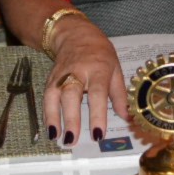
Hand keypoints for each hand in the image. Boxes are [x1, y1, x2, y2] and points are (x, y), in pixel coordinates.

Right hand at [43, 16, 127, 145]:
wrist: (75, 35)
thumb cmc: (100, 54)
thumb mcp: (116, 69)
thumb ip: (120, 95)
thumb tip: (127, 118)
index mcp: (98, 69)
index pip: (97, 93)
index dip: (97, 115)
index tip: (98, 134)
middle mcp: (77, 72)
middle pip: (72, 95)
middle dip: (71, 118)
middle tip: (72, 139)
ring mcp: (61, 75)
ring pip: (54, 96)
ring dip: (54, 118)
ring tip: (56, 138)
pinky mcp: (50, 79)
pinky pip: (47, 97)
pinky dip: (47, 114)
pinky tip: (50, 129)